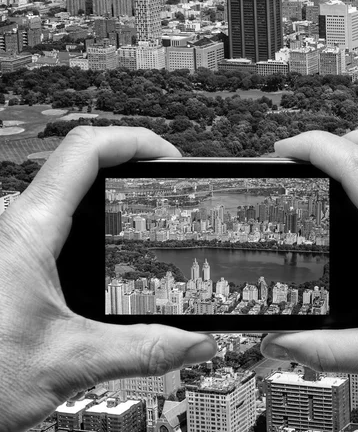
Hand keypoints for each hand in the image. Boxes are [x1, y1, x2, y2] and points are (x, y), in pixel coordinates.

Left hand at [0, 126, 216, 431]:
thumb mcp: (71, 361)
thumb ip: (142, 350)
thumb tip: (194, 342)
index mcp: (30, 233)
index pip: (86, 151)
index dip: (136, 142)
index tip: (171, 159)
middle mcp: (20, 228)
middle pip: (80, 160)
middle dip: (131, 161)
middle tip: (167, 180)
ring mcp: (17, 242)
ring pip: (69, 188)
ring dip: (113, 187)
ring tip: (149, 203)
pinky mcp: (17, 261)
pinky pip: (62, 219)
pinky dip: (97, 217)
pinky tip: (116, 246)